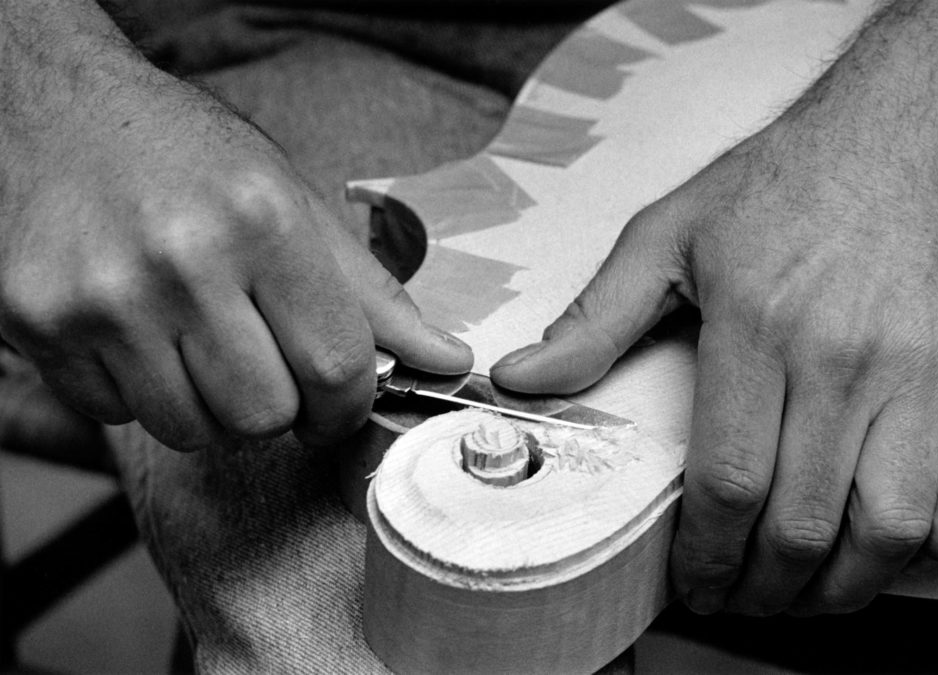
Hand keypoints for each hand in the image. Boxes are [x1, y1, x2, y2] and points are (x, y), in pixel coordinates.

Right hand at [0, 67, 470, 451]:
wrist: (59, 112)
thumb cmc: (189, 158)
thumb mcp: (293, 203)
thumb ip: (373, 294)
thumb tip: (448, 360)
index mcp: (263, 221)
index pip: (336, 367)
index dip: (347, 405)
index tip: (336, 402)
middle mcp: (181, 260)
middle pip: (265, 414)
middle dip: (279, 407)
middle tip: (265, 364)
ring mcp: (102, 298)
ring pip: (192, 430)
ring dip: (211, 407)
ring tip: (200, 344)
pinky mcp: (39, 324)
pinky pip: (117, 416)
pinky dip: (141, 393)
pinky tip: (139, 335)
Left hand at [492, 3, 937, 614]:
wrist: (904, 131)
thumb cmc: (788, 180)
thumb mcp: (668, 235)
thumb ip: (595, 319)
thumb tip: (522, 379)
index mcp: (760, 329)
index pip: (730, 483)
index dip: (707, 556)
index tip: (694, 582)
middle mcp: (846, 361)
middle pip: (805, 522)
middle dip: (762, 586)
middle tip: (739, 598)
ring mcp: (922, 373)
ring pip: (893, 523)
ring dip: (845, 584)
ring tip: (805, 592)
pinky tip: (900, 545)